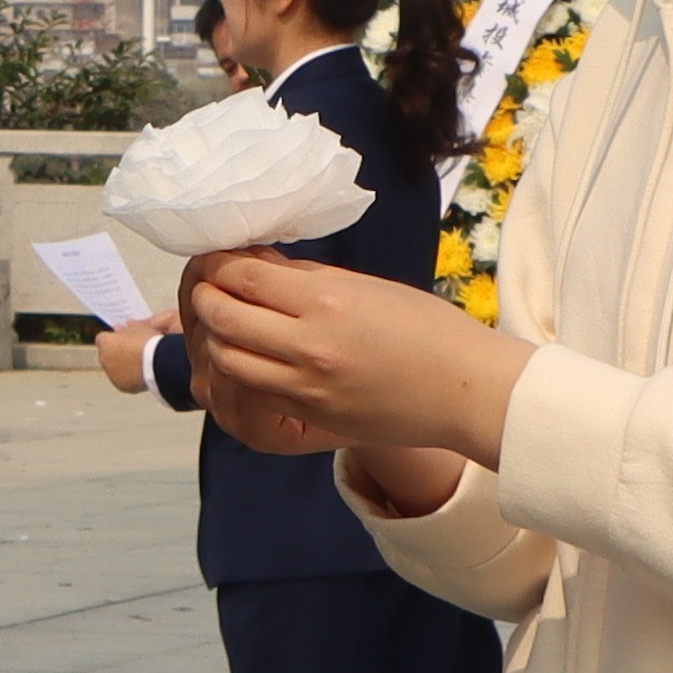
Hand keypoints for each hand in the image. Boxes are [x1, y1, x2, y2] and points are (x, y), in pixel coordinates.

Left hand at [93, 314, 160, 395]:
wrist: (159, 363)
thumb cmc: (148, 344)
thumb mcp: (137, 329)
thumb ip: (124, 330)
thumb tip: (118, 329)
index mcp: (105, 343)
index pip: (102, 338)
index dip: (112, 338)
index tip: (121, 338)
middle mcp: (104, 360)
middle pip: (105, 354)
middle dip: (114, 353)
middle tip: (130, 351)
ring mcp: (112, 374)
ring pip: (112, 368)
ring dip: (120, 366)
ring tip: (138, 362)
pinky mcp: (121, 385)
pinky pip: (121, 380)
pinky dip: (127, 377)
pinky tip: (139, 372)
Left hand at [173, 248, 524, 469]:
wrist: (468, 391)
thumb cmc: (429, 330)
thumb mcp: (368, 288)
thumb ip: (307, 279)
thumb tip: (257, 266)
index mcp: (326, 302)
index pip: (243, 277)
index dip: (217, 264)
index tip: (215, 256)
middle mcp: (309, 347)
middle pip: (223, 318)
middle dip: (204, 296)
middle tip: (207, 285)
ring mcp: (307, 388)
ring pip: (227, 361)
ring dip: (215, 337)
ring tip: (222, 320)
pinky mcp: (312, 416)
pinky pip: (254, 392)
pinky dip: (240, 370)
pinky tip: (249, 355)